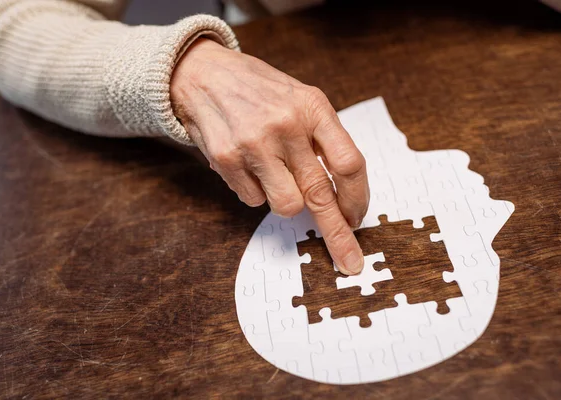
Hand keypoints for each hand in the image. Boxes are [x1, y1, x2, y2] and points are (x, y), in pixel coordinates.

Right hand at [170, 39, 368, 274]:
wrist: (202, 74)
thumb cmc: (258, 91)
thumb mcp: (300, 99)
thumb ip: (323, 139)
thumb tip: (342, 194)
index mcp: (312, 107)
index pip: (348, 163)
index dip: (357, 197)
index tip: (357, 217)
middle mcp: (285, 125)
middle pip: (321, 194)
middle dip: (338, 234)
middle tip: (350, 260)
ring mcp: (254, 143)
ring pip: (287, 205)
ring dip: (285, 201)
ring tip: (272, 174)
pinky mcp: (227, 159)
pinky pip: (253, 200)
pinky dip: (256, 191)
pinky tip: (247, 165)